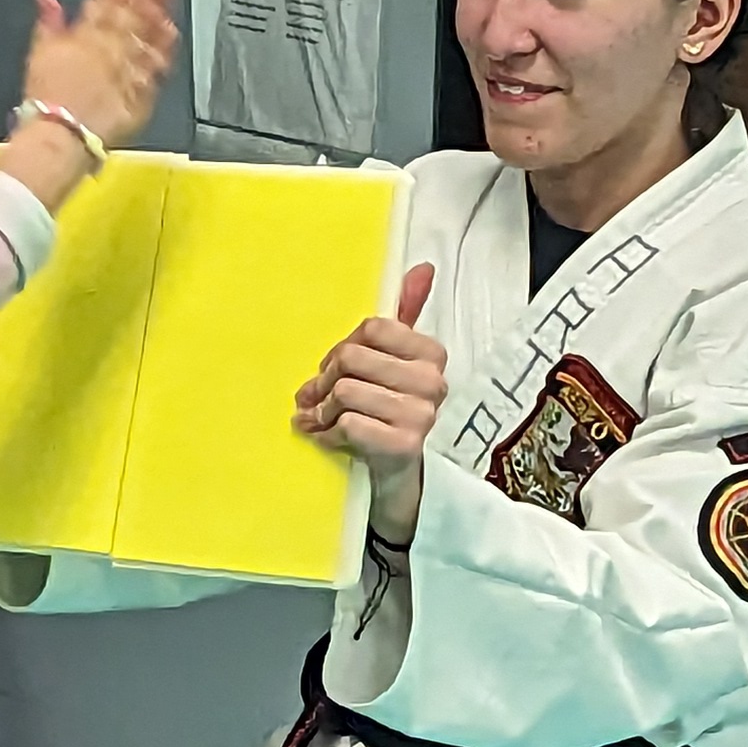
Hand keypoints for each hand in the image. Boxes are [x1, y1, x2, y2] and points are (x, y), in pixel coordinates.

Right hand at [0, 0, 177, 209]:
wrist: (60, 137)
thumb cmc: (46, 103)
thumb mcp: (37, 54)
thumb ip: (48, 22)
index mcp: (83, 35)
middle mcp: (109, 46)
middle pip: (132, 5)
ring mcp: (128, 66)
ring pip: (147, 27)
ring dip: (159, 1)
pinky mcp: (142, 89)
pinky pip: (157, 62)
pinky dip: (165, 43)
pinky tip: (173, 27)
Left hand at [296, 264, 443, 541]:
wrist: (397, 479)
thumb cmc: (387, 413)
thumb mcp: (396, 363)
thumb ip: (406, 313)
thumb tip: (423, 267)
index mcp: (432, 354)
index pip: (371, 328)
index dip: (341, 348)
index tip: (333, 368)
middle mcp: (433, 383)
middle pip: (352, 358)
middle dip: (323, 380)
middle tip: (314, 398)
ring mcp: (421, 416)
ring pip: (345, 391)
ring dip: (320, 410)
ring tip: (317, 419)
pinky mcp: (404, 447)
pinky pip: (347, 424)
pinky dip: (326, 434)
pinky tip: (325, 439)